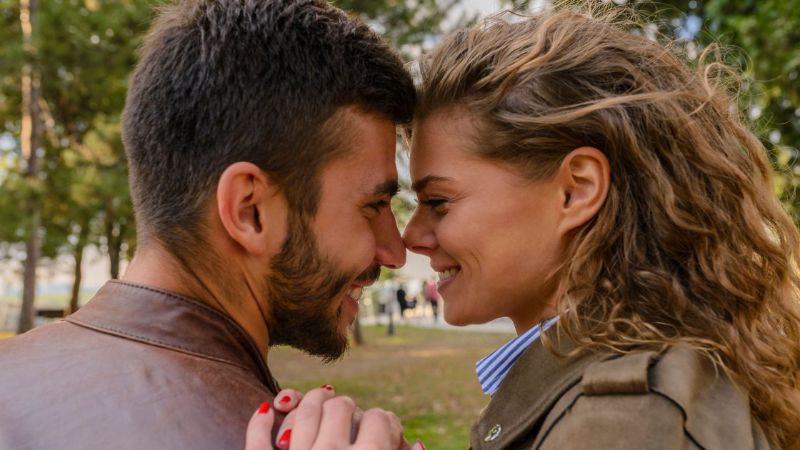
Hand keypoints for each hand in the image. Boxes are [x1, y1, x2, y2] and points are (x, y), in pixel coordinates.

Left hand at [245, 386, 424, 449]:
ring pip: (303, 407)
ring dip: (310, 402)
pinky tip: (268, 409)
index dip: (386, 423)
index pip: (381, 419)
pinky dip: (260, 420)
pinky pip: (257, 437)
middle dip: (349, 409)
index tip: (384, 433)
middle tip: (352, 424)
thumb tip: (417, 443)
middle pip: (342, 405)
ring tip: (318, 407)